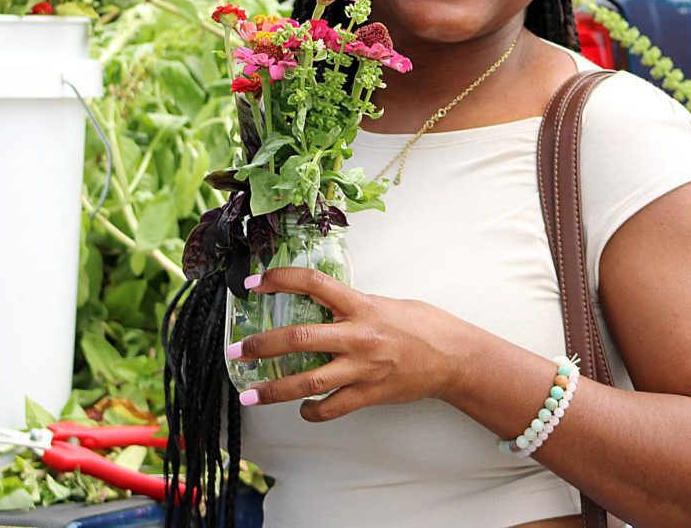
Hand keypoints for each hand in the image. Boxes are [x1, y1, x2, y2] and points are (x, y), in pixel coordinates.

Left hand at [227, 267, 467, 421]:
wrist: (455, 357)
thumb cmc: (422, 325)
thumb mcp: (383, 302)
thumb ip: (351, 304)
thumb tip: (321, 301)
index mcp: (360, 305)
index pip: (312, 283)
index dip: (279, 279)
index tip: (253, 282)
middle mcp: (358, 336)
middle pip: (299, 339)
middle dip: (261, 345)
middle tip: (236, 351)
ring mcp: (362, 368)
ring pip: (308, 381)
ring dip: (274, 389)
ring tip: (248, 394)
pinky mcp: (369, 394)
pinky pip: (332, 407)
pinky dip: (312, 411)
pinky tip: (301, 410)